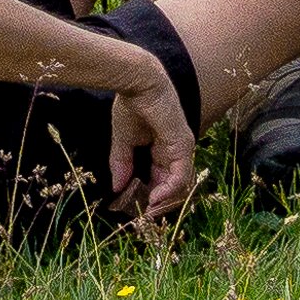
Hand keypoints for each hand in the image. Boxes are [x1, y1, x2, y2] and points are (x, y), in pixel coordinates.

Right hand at [107, 62, 197, 229]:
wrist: (137, 82)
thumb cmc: (130, 105)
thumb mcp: (123, 140)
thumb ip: (122, 163)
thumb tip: (116, 188)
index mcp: (163, 148)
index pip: (161, 179)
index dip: (149, 195)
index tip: (134, 208)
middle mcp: (175, 151)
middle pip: (172, 186)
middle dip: (157, 203)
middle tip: (142, 217)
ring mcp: (182, 149)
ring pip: (180, 186)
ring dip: (164, 202)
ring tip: (147, 212)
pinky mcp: (183, 147)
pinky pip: (181, 177)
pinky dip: (169, 192)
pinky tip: (153, 199)